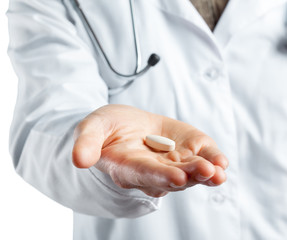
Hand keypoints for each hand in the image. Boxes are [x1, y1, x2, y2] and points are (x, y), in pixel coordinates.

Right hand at [72, 104, 227, 196]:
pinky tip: (221, 161)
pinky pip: (200, 157)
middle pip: (172, 177)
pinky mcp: (186, 150)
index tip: (176, 178)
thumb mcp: (92, 128)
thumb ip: (87, 143)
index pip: (144, 174)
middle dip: (189, 175)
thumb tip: (78, 160)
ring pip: (190, 172)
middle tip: (206, 172)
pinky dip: (212, 158)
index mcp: (127, 167)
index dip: (159, 176)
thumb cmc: (107, 128)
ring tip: (219, 170)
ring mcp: (172, 162)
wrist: (127, 125)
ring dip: (206, 171)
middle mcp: (152, 171)